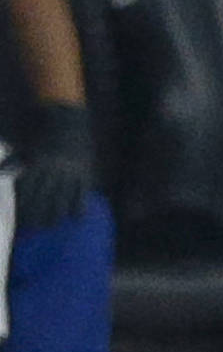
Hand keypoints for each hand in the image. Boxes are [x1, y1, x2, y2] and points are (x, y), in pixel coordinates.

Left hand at [15, 101, 92, 229]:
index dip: (22, 205)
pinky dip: (79, 205)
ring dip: (56, 213)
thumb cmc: (46, 137)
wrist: (70, 123)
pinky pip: (82, 192)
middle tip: (34, 227)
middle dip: (37, 213)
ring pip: (62, 196)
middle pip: (43, 196)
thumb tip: (0, 172)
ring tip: (52, 224)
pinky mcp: (85, 173)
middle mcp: (53, 169)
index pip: (27, 188)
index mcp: (37, 163)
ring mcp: (70, 171)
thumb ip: (13, 161)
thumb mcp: (27, 147)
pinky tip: (76, 216)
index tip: (20, 218)